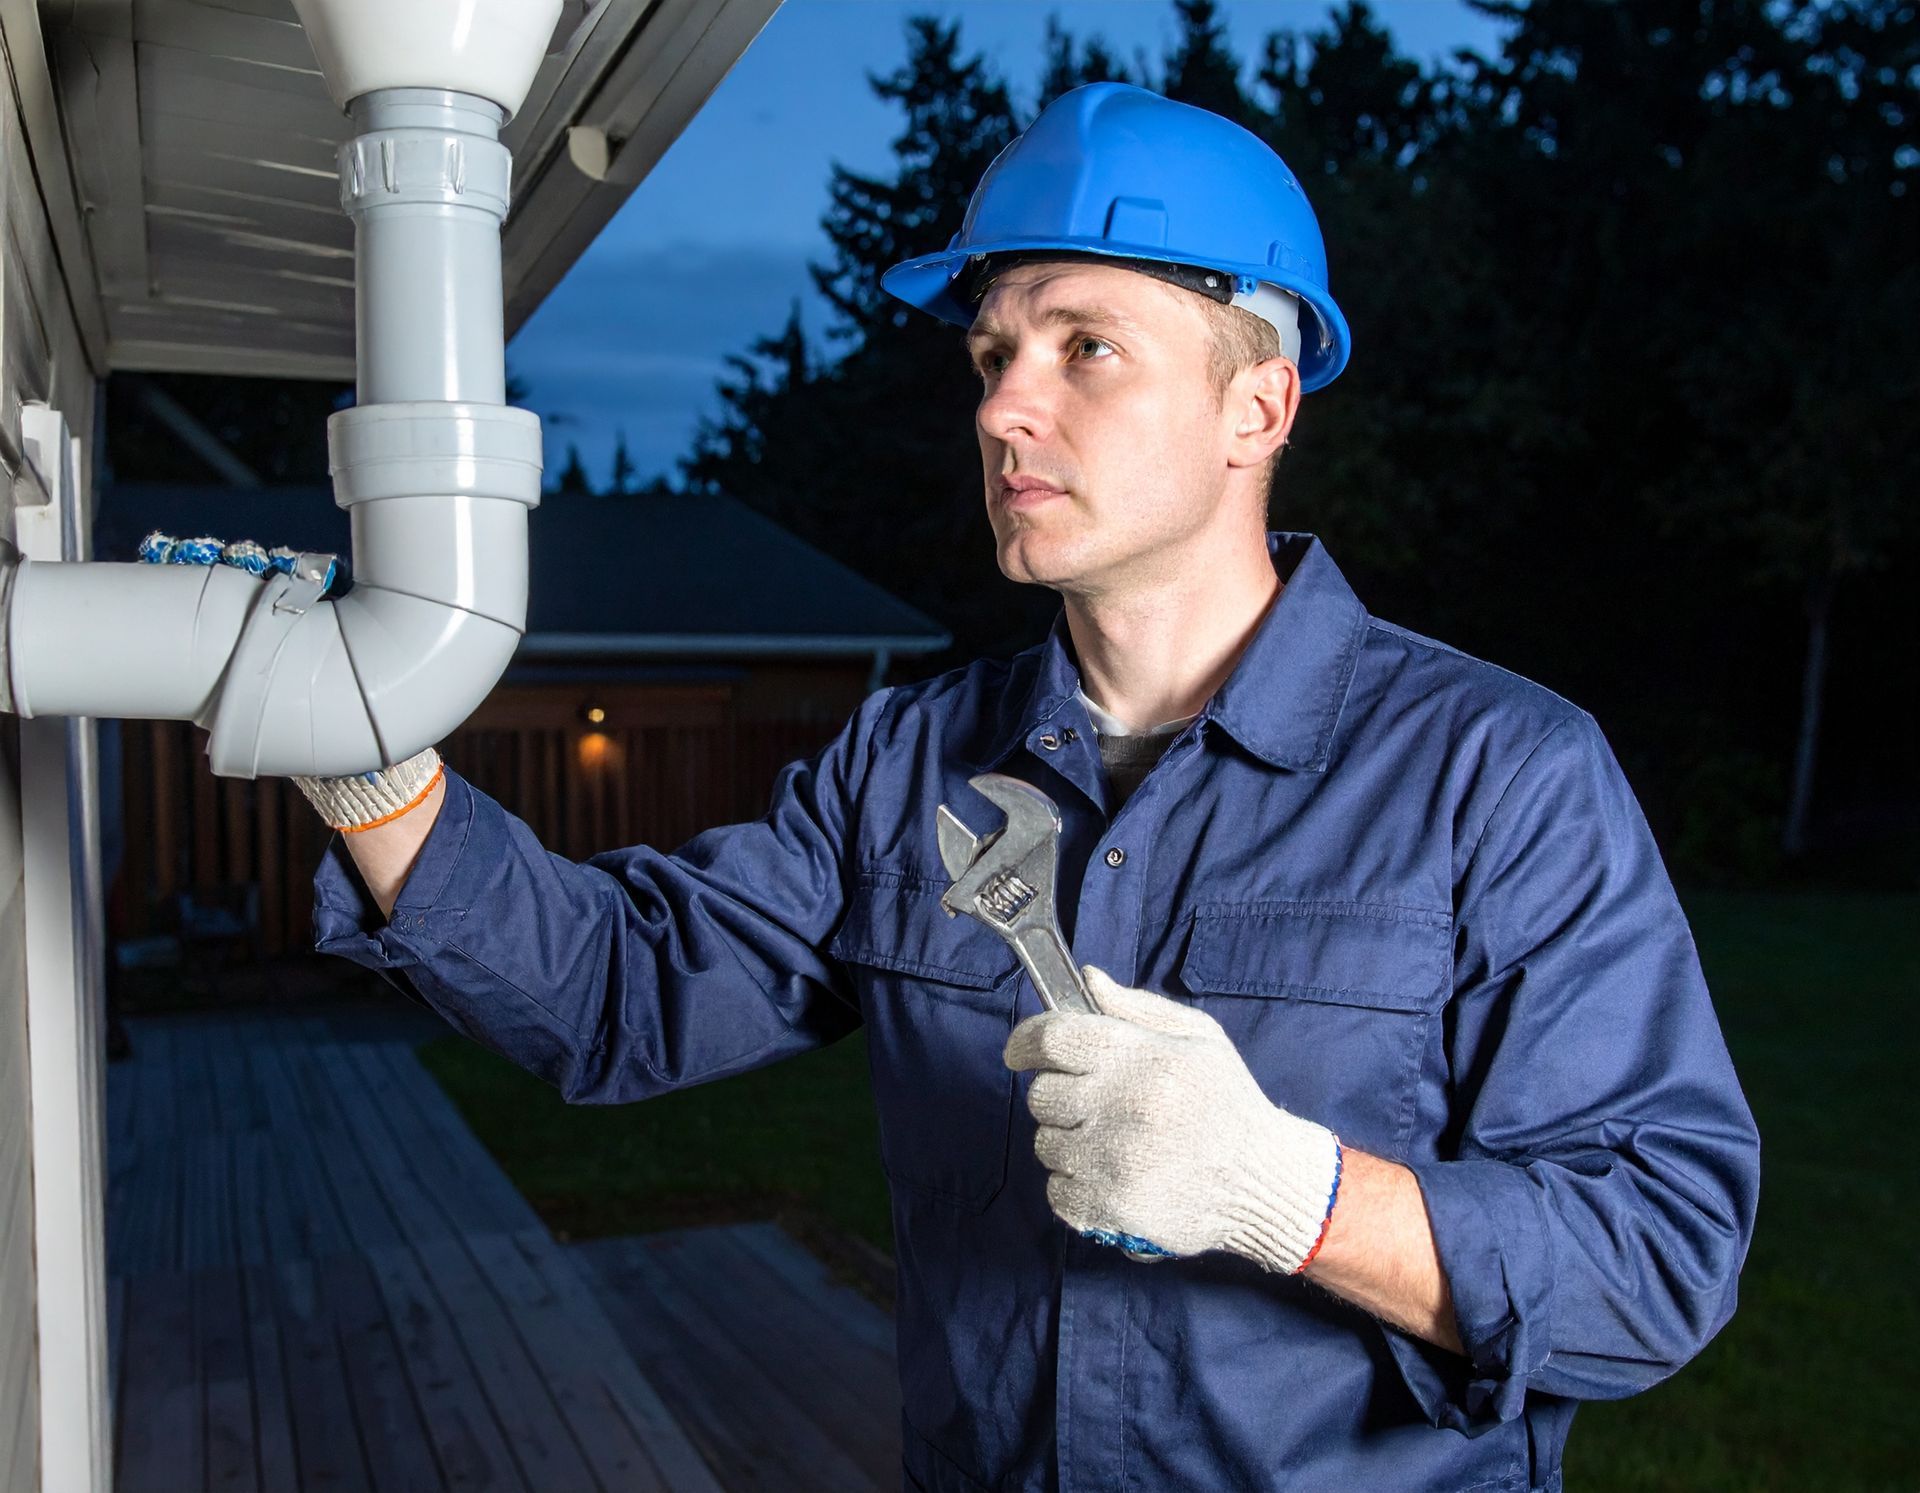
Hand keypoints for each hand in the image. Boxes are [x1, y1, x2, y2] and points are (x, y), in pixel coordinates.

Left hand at [1003, 966, 1342, 1272]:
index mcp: (1141, 1058)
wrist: (1264, 1181)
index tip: (1020, 1053)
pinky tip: (1113, 1176)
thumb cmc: (1226, 1103)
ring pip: (1045, 1143)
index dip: (1026, 1041)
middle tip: (1095, 1103)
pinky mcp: (1109, 1207)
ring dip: (1068, 1141)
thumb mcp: (1197, 1037)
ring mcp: (1112, 1162)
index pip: (1052, 1039)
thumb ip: (1136, 1006)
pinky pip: (1056, 1189)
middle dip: (1059, 1095)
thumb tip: (1087, 978)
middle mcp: (1122, 1107)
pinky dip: (1075, 1184)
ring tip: (1114, 1142)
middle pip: (1041, 1094)